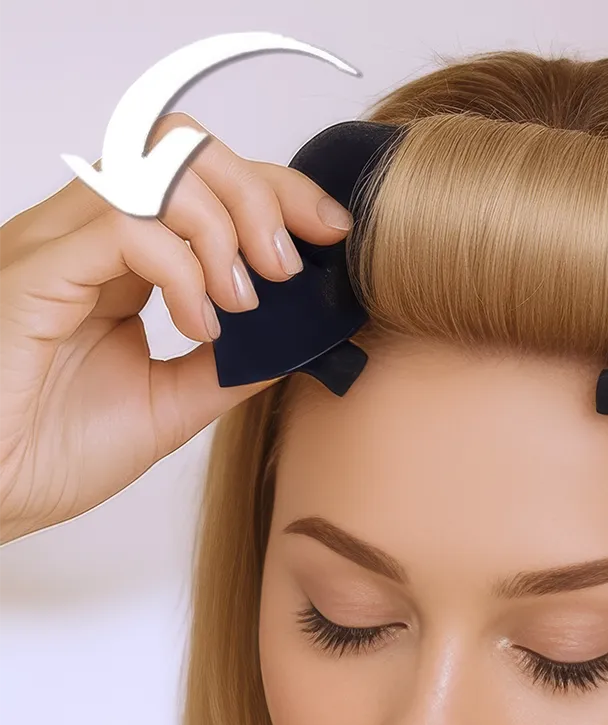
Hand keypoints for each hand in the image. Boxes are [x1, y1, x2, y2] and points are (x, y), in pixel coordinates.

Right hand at [0, 112, 352, 545]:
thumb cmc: (59, 451)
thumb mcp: (175, 401)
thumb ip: (236, 363)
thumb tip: (302, 333)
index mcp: (120, 260)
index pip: (202, 179)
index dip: (278, 190)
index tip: (331, 232)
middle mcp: (85, 238)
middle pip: (180, 146)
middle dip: (259, 193)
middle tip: (285, 268)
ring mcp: (55, 248)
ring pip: (151, 167)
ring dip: (222, 229)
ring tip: (240, 303)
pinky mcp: (33, 274)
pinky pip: (120, 226)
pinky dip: (180, 268)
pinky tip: (199, 325)